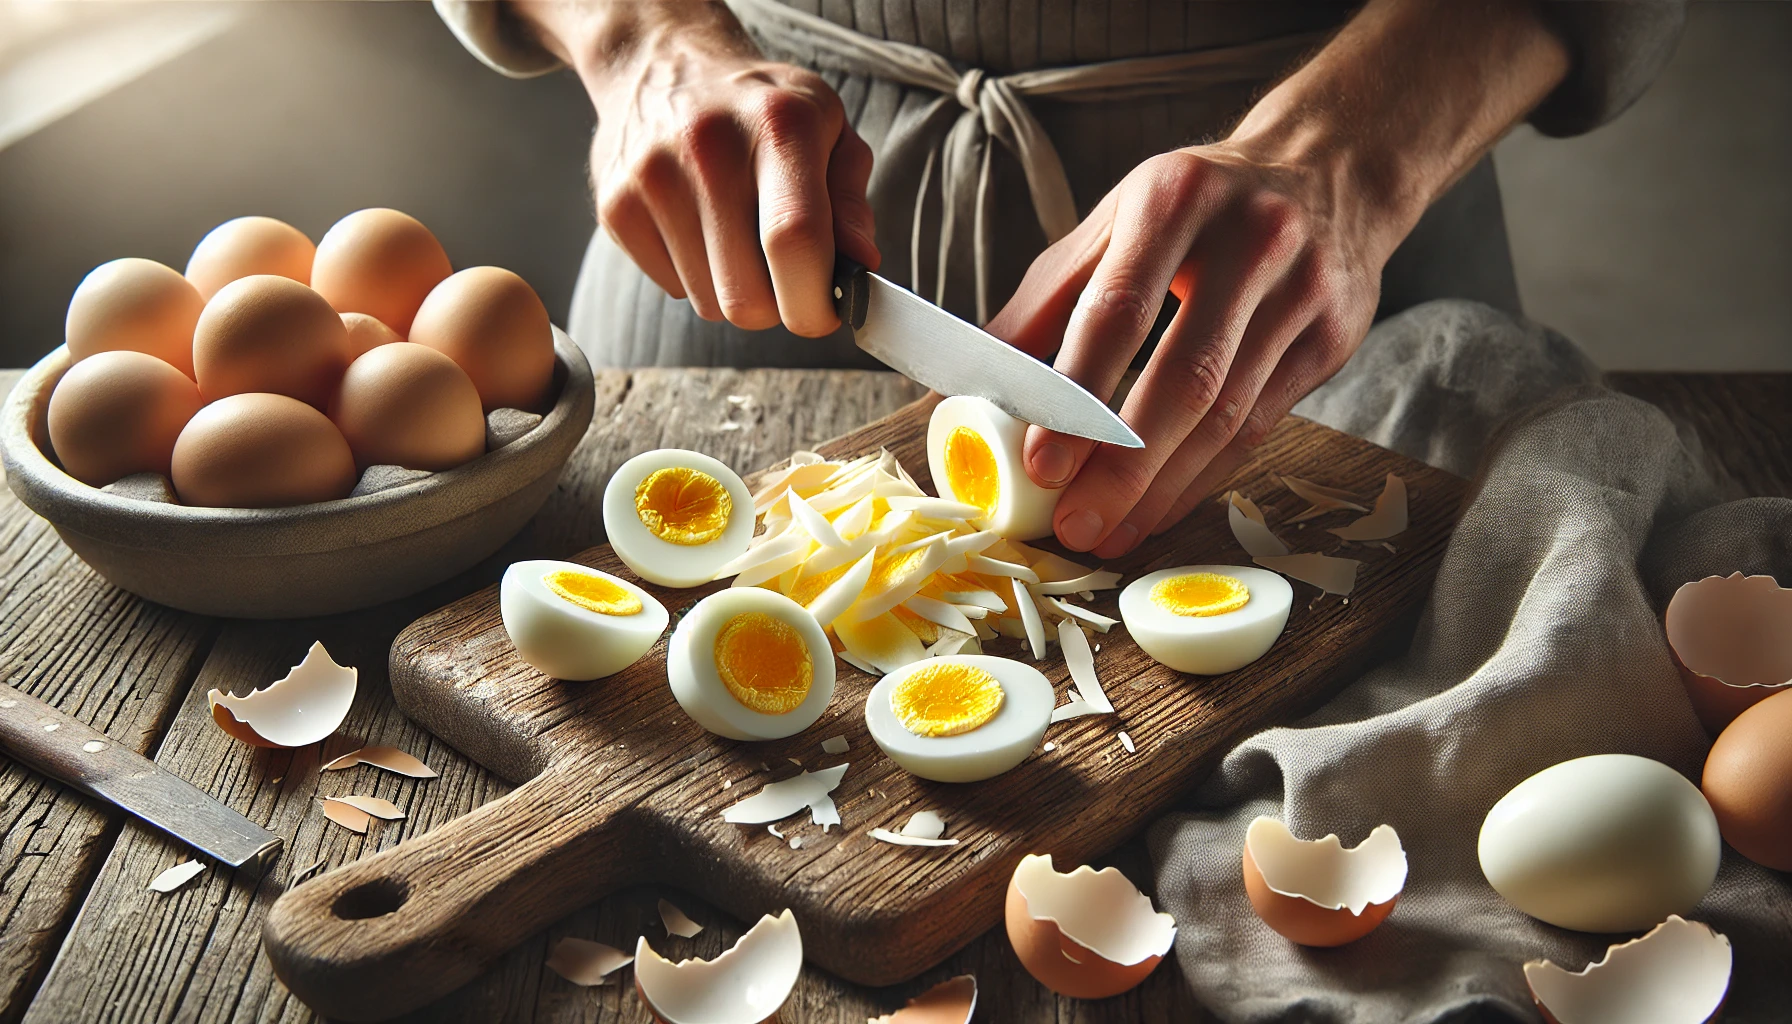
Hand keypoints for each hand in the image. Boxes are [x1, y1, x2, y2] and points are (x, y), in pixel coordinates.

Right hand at [517, 1, 878, 335]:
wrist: (666, 62)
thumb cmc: (761, 107)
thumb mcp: (827, 128)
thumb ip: (849, 201)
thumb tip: (861, 266)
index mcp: (778, 125)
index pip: (795, 240)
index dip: (814, 301)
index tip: (826, 313)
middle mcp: (708, 147)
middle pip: (746, 295)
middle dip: (776, 308)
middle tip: (785, 279)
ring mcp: (652, 178)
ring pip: (709, 303)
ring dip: (735, 291)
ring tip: (738, 237)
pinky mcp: (616, 206)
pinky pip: (671, 288)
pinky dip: (694, 277)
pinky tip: (699, 228)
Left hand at [987, 140, 1385, 558]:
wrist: (1331, 169)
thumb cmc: (1199, 205)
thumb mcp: (1116, 223)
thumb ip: (1044, 302)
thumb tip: (967, 383)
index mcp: (1175, 199)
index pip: (1121, 311)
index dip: (1078, 395)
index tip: (1040, 464)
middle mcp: (1250, 240)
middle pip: (1186, 379)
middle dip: (1124, 467)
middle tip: (1075, 523)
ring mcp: (1303, 292)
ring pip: (1228, 415)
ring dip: (1162, 488)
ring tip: (1109, 532)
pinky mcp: (1332, 339)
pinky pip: (1260, 427)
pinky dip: (1203, 478)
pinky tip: (1159, 509)